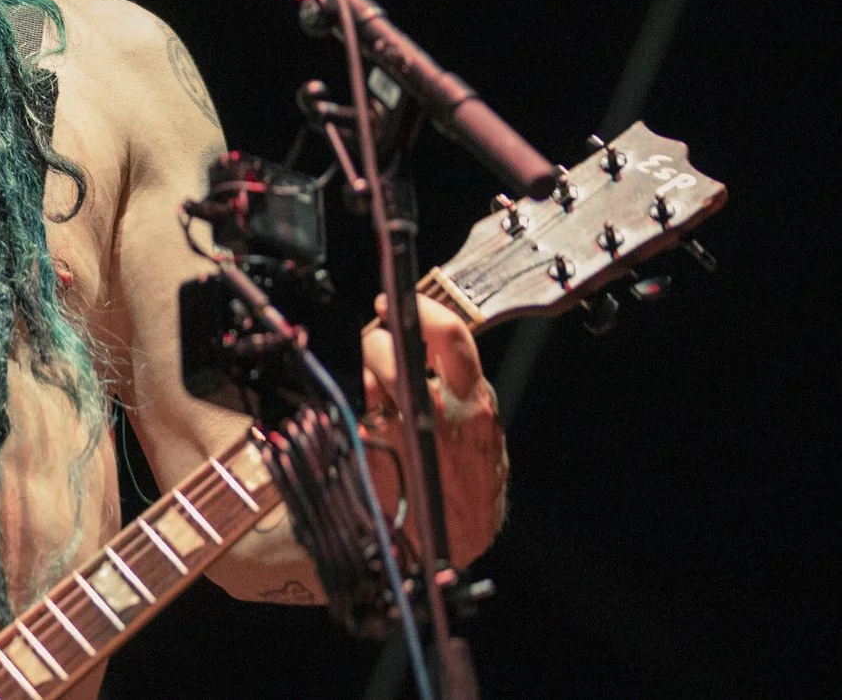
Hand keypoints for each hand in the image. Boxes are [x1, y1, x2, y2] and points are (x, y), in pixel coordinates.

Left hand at [359, 294, 508, 568]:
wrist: (457, 541)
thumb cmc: (474, 481)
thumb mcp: (482, 430)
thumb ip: (458, 389)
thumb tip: (425, 348)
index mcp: (473, 402)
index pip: (449, 335)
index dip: (417, 310)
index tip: (394, 301)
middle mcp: (439, 413)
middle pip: (396, 348)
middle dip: (379, 336)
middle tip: (378, 338)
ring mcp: (403, 431)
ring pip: (370, 376)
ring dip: (368, 372)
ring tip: (382, 387)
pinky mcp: (376, 451)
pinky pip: (359, 410)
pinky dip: (362, 407)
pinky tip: (375, 420)